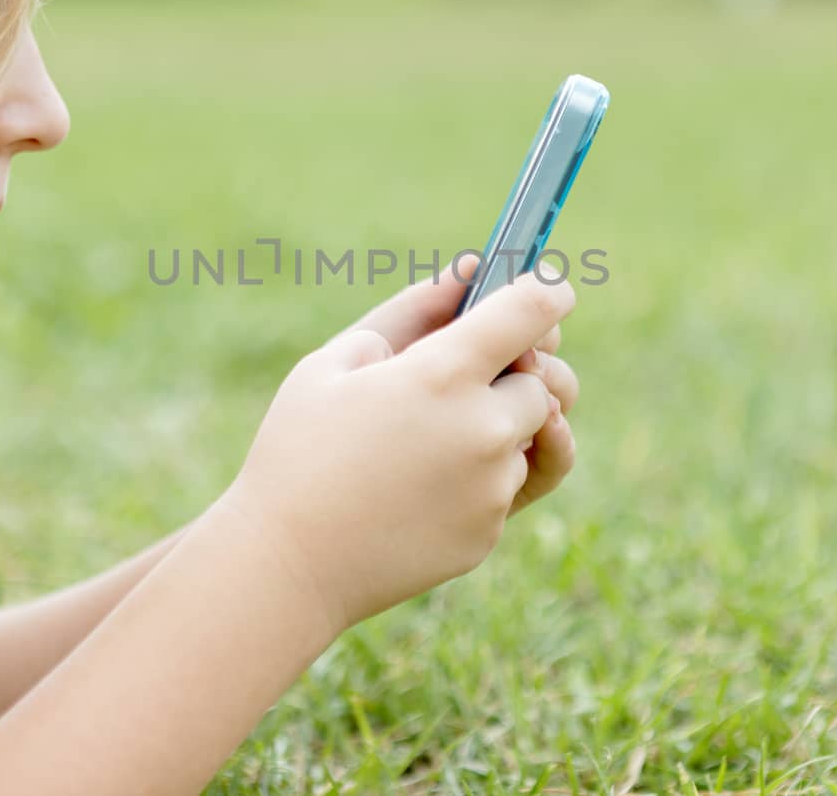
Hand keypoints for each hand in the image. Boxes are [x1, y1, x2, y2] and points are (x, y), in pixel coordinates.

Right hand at [222, 263, 576, 633]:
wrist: (285, 564)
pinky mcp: (488, 533)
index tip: (551, 289)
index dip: (548, 291)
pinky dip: (478, 479)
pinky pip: (505, 490)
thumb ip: (412, 311)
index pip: (532, 311)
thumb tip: (466, 273)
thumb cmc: (298, 449)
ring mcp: (490, 488)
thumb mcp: (337, 360)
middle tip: (479, 374)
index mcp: (443, 374)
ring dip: (498, 429)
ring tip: (430, 438)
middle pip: (546, 382)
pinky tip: (419, 485)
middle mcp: (482, 429)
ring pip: (529, 439)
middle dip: (522, 372)